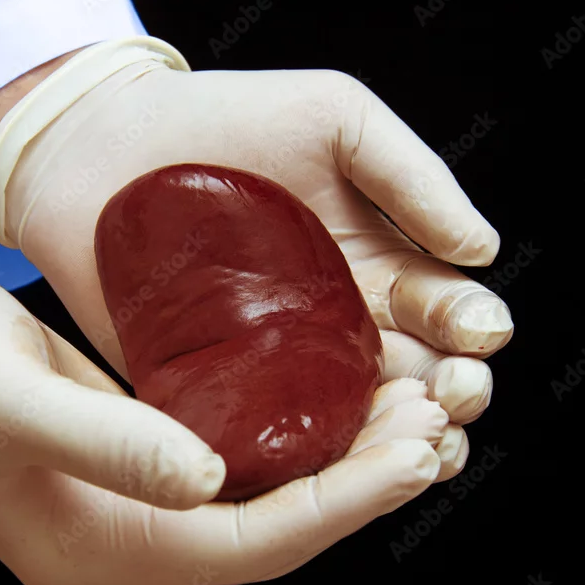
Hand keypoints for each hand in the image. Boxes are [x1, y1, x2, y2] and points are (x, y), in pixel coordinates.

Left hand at [0, 38, 511, 430]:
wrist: (103, 147)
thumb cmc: (224, 118)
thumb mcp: (334, 118)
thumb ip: (412, 175)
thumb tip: (482, 250)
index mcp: (384, 266)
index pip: (453, 315)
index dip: (474, 331)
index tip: (470, 333)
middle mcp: (343, 327)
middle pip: (423, 382)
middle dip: (455, 394)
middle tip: (451, 390)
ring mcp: (285, 369)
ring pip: (365, 428)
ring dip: (403, 442)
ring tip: (414, 435)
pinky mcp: (224, 398)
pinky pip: (279, 445)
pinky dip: (317, 466)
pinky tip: (335, 462)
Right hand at [0, 237, 452, 584]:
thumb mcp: (3, 392)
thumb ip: (105, 442)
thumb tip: (206, 478)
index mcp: (93, 547)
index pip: (247, 543)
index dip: (338, 503)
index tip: (410, 455)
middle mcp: (125, 541)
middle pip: (272, 530)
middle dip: (359, 482)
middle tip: (430, 423)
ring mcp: (134, 508)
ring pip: (265, 500)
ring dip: (340, 461)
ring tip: (409, 410)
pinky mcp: (141, 468)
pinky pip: (241, 469)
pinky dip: (298, 441)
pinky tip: (340, 402)